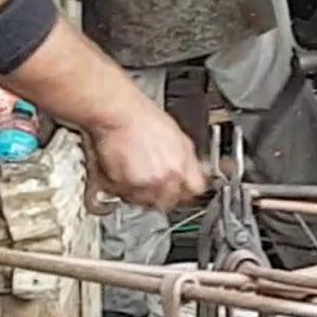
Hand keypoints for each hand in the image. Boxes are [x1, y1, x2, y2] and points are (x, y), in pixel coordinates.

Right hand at [85, 102, 207, 213]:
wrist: (119, 114)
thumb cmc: (144, 120)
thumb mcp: (180, 138)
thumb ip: (189, 160)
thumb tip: (197, 171)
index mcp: (183, 166)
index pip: (195, 191)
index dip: (188, 189)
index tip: (183, 188)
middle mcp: (166, 177)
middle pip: (170, 201)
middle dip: (164, 194)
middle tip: (155, 182)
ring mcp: (144, 183)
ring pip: (147, 202)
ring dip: (143, 195)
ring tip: (138, 176)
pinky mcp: (122, 186)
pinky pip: (127, 197)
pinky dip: (125, 190)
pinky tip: (125, 175)